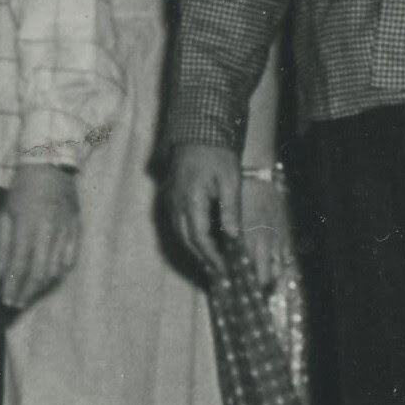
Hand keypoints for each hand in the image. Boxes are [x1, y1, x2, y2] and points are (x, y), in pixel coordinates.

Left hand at [0, 161, 81, 310]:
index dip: (12, 286)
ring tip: (31, 296)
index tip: (6, 300)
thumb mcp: (5, 213)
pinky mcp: (76, 229)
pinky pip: (70, 258)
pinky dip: (60, 273)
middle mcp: (47, 231)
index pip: (19, 264)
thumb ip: (2, 246)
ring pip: (55, 268)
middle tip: (17, 305)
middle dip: (27, 292)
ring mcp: (65, 231)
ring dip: (42, 287)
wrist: (51, 165)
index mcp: (27, 226)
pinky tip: (50, 280)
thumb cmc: (23, 188)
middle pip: (38, 272)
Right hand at [159, 144, 250, 285]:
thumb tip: (234, 238)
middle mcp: (176, 203)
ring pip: (180, 233)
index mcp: (191, 199)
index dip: (212, 256)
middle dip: (204, 258)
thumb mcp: (230, 180)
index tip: (226, 269)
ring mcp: (171, 200)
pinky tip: (203, 242)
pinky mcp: (171, 196)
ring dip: (196, 250)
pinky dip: (190, 237)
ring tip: (213, 263)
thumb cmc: (218, 154)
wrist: (199, 131)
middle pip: (187, 240)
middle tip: (221, 273)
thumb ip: (230, 210)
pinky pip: (178, 223)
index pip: (200, 237)